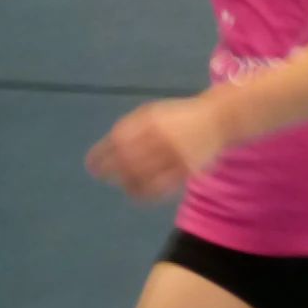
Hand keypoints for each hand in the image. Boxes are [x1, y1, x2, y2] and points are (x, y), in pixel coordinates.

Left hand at [86, 93, 230, 202]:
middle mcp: (159, 137)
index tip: (90, 165)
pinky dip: (146, 193)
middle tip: (101, 177)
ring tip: (124, 186)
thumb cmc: (179, 116)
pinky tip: (139, 195)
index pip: (117, 141)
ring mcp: (172, 154)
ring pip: (142, 176)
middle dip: (109, 171)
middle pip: (126, 160)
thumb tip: (108, 146)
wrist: (217, 119)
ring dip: (127, 184)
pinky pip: (161, 187)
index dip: (100, 155)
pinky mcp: (185, 170)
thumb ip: (132, 126)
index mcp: (149, 121)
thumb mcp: (154, 112)